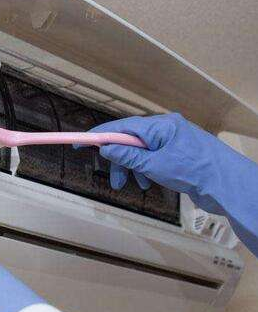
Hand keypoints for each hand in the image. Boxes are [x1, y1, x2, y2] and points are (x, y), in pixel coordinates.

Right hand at [83, 113, 257, 254]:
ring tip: (132, 186)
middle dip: (119, 160)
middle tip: (114, 181)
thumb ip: (128, 156)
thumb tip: (106, 148)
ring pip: (143, 152)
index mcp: (160, 125)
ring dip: (133, 169)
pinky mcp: (180, 155)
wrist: (230, 186)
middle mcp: (166, 129)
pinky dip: (147, 170)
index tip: (81, 142)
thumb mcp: (155, 165)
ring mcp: (174, 142)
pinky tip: (150, 184)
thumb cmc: (195, 170)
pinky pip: (154, 158)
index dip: (100, 135)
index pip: (122, 126)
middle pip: (131, 140)